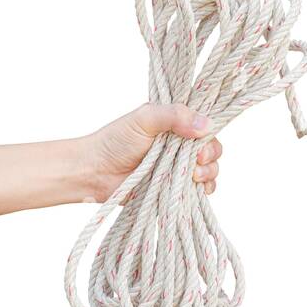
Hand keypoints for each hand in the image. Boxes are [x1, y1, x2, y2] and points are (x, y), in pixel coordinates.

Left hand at [80, 104, 222, 202]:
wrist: (95, 172)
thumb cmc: (115, 141)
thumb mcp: (145, 118)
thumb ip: (175, 115)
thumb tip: (207, 125)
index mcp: (176, 124)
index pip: (205, 126)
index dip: (209, 134)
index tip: (202, 141)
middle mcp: (180, 145)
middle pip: (212, 149)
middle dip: (210, 156)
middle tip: (197, 161)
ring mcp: (178, 168)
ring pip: (210, 170)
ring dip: (208, 173)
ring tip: (193, 176)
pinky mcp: (174, 188)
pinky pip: (201, 191)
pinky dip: (204, 190)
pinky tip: (196, 187)